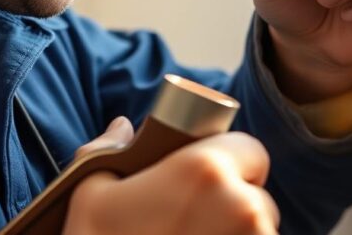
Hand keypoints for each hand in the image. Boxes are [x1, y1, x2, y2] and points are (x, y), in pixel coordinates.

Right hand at [63, 131, 278, 234]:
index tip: (213, 182)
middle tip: (197, 222)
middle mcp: (243, 205)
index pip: (251, 150)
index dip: (233, 163)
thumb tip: (123, 128)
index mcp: (207, 169)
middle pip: (257, 196)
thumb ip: (107, 150)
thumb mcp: (90, 194)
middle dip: (236, 205)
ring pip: (260, 232)